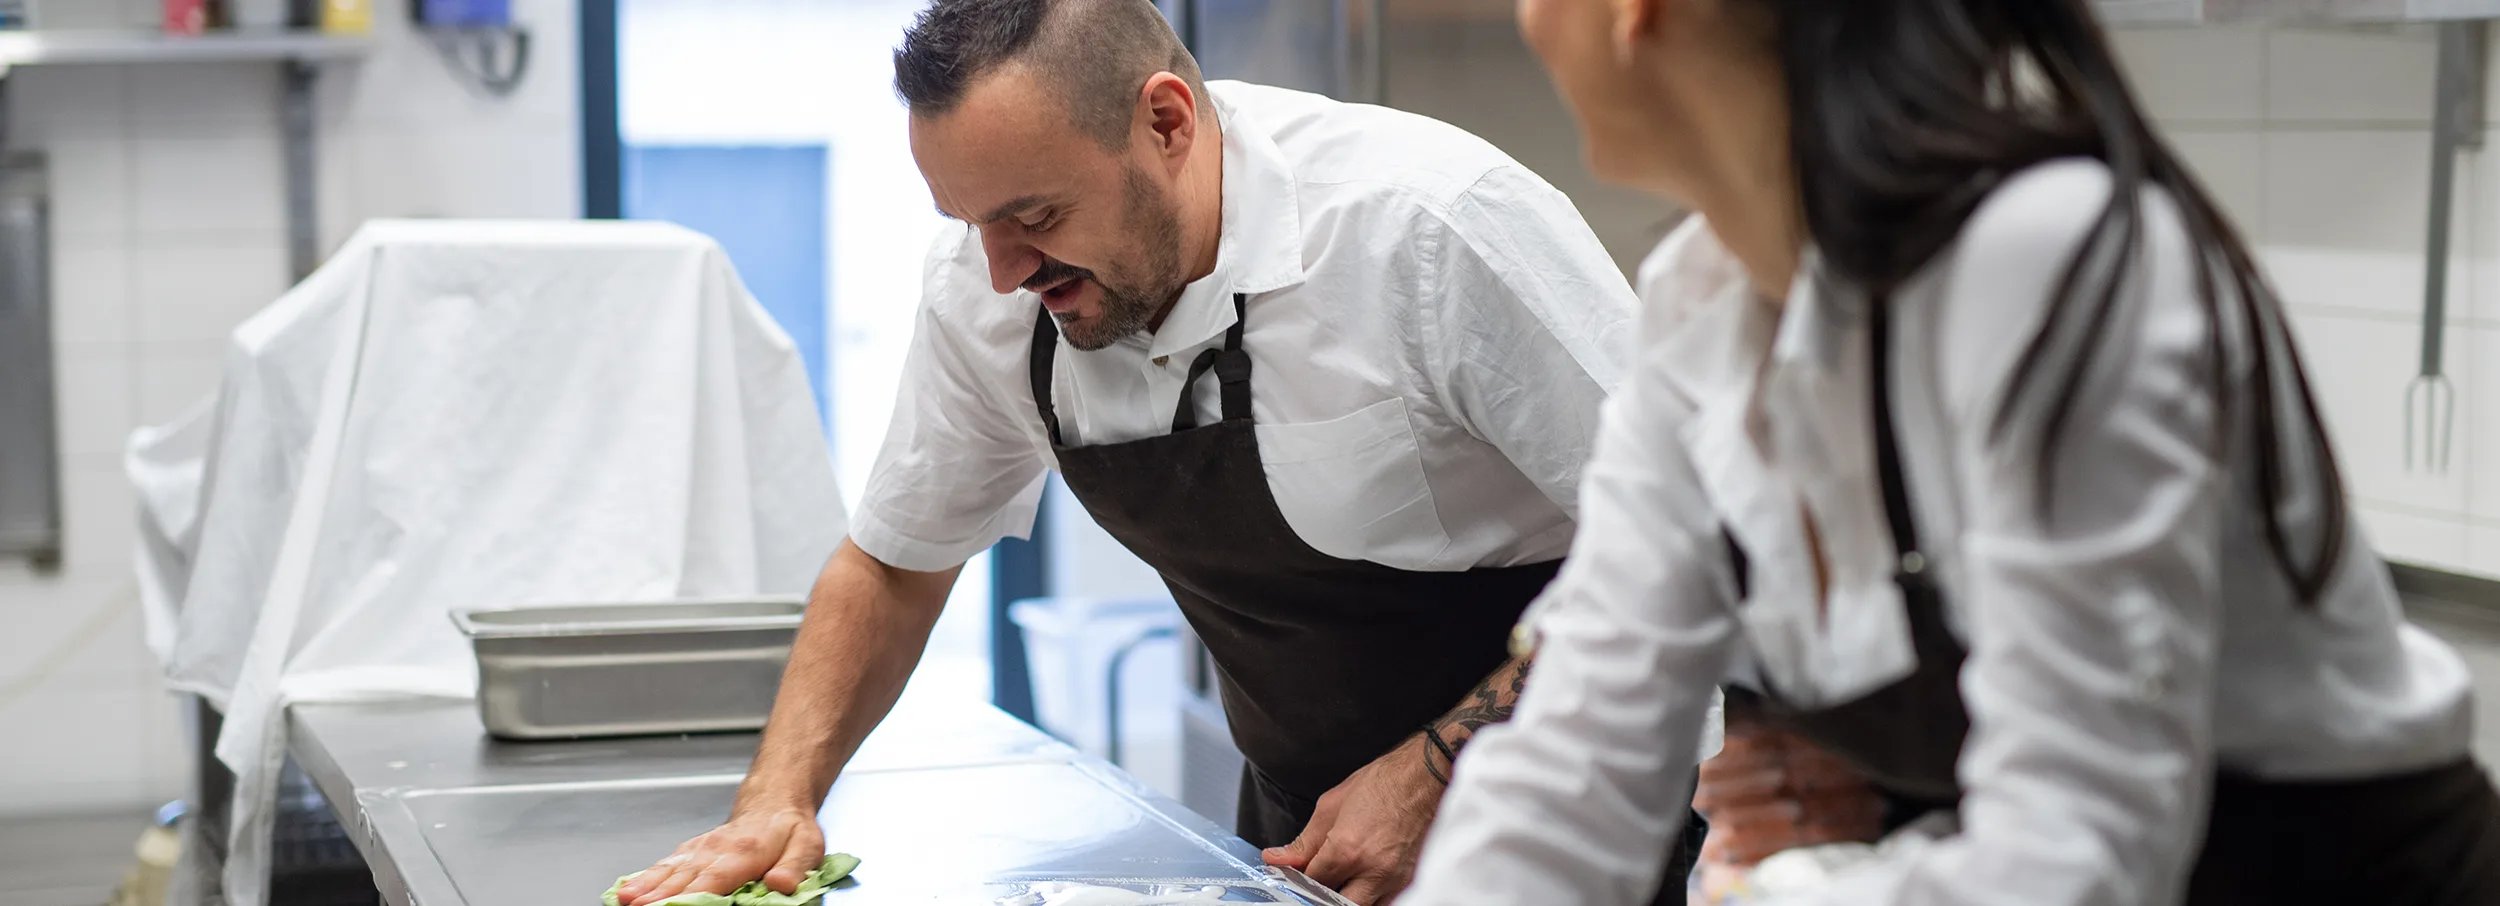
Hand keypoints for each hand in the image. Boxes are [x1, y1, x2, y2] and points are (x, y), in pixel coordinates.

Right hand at [615, 805, 824, 905]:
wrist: (774, 801)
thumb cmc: (789, 829)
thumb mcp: (806, 846)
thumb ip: (794, 867)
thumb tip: (781, 884)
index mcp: (744, 853)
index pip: (713, 880)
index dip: (691, 896)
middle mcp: (716, 850)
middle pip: (684, 878)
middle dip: (659, 895)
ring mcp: (700, 849)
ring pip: (669, 870)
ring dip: (646, 886)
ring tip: (626, 899)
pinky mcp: (691, 850)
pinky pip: (666, 864)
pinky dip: (646, 876)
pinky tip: (630, 888)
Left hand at [1260, 735, 1445, 904]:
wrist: (1425, 778)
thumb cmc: (1382, 784)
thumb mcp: (1331, 806)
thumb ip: (1304, 841)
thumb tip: (1277, 858)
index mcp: (1347, 851)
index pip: (1312, 883)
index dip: (1302, 877)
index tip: (1300, 870)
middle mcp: (1372, 872)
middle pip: (1337, 904)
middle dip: (1325, 893)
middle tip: (1323, 877)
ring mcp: (1395, 880)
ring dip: (1349, 896)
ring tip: (1345, 877)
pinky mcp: (1410, 880)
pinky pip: (1386, 902)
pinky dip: (1373, 897)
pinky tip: (1366, 880)